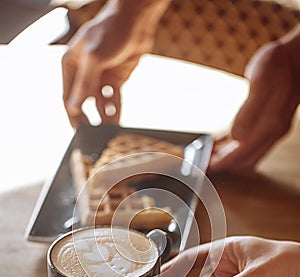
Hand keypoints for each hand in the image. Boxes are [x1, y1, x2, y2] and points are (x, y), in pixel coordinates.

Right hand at [62, 0, 167, 126]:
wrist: (136, 22)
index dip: (73, 115)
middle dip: (89, 119)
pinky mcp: (115, 79)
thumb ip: (85, 83)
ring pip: (100, 104)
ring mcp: (100, 77)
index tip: (79, 131)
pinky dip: (115, 110)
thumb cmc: (111, 31)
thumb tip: (74, 106)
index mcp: (71, 65)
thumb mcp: (94, 57)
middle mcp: (84, 73)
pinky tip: (117, 120)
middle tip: (94, 134)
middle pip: (83, 103)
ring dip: (104, 117)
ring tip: (109, 130)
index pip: (68, 97)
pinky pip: (113, 100)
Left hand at [209, 25, 299, 171]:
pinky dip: (236, 146)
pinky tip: (224, 141)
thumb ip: (249, 112)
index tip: (206, 165)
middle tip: (204, 161)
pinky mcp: (271, 124)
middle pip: (244, 160)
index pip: (242, 155)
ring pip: (248, 154)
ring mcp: (273, 130)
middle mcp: (272, 132)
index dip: (222, 163)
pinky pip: (251, 143)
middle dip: (224, 163)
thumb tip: (236, 136)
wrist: (298, 58)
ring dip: (229, 156)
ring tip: (211, 152)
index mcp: (269, 125)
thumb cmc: (279, 65)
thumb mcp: (260, 83)